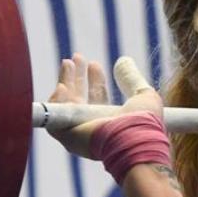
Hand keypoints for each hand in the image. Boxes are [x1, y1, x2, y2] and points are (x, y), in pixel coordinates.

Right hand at [46, 53, 163, 158]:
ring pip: (65, 104)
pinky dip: (55, 102)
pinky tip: (61, 87)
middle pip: (79, 98)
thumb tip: (125, 60)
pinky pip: (54, 119)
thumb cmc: (143, 121)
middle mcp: (94, 126)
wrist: (134, 139)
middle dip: (76, 77)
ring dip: (64, 82)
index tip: (95, 63)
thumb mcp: (143, 95)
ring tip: (68, 62)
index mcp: (111, 118)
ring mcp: (80, 132)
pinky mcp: (69, 137)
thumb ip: (132, 78)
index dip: (95, 80)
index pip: (98, 97)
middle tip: (76, 57)